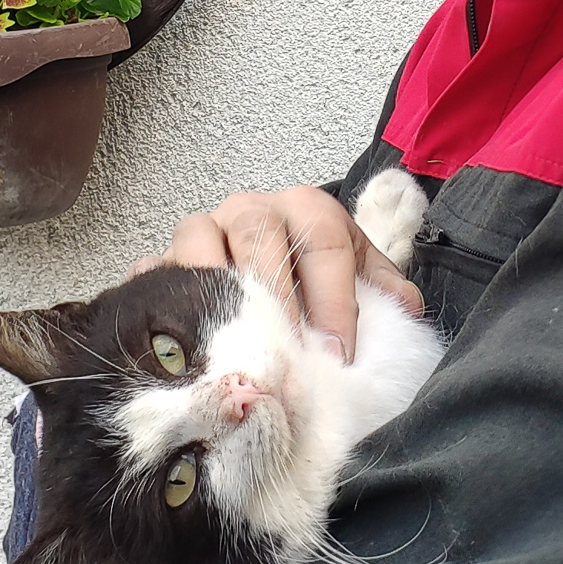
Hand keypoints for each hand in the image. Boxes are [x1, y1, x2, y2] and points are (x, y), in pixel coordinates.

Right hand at [144, 184, 422, 362]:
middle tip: (288, 353)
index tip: (339, 355)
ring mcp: (203, 229)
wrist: (273, 258)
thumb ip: (385, 291)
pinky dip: (158, 293)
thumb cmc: (320, 274)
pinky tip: (169, 332)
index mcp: (306, 208)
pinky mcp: (166, 258)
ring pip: (198, 242)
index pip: (324, 243)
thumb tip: (408, 310)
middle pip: (259, 234)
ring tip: (231, 342)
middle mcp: (251, 209)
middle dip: (277, 297)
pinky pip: (154, 270)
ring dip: (214, 289)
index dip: (334, 300)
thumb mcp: (360, 275)